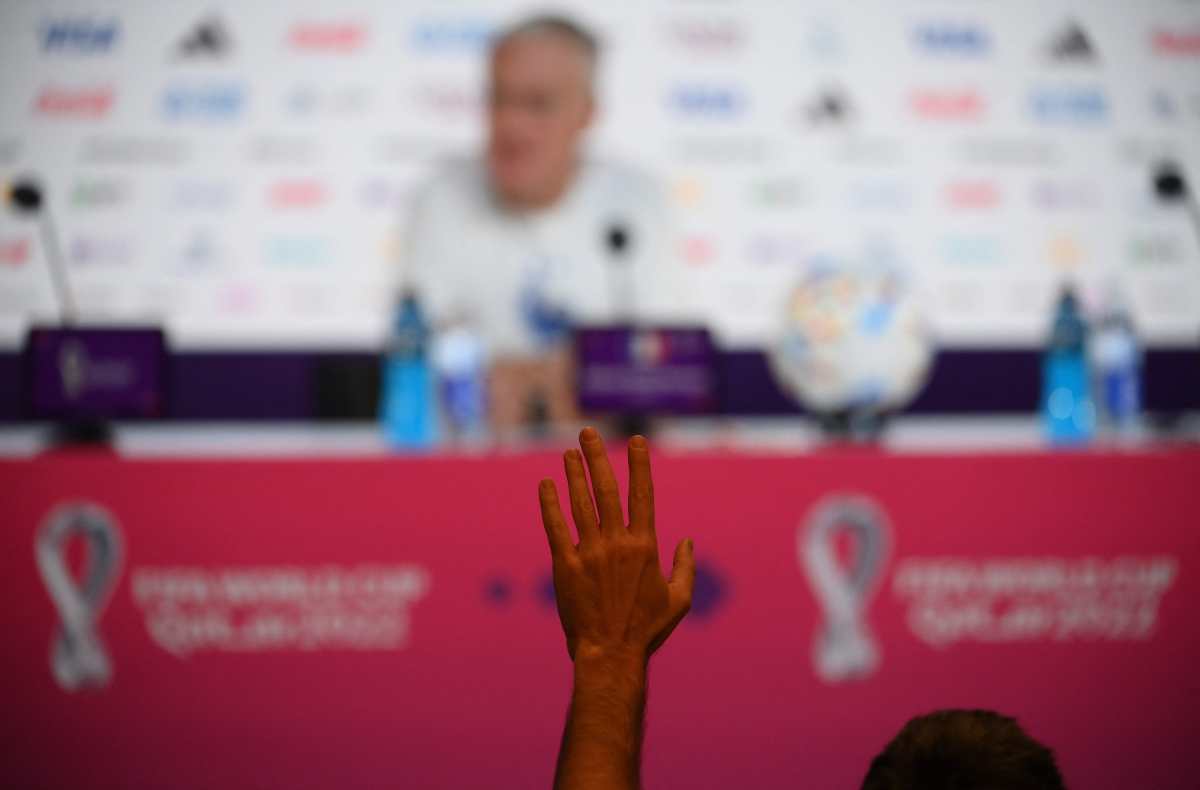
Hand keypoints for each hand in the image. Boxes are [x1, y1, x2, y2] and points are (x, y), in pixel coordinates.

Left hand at [538, 427, 694, 662]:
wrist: (611, 654)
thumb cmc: (647, 630)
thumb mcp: (679, 600)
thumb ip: (684, 567)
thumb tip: (688, 541)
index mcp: (645, 547)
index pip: (642, 495)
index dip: (639, 465)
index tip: (636, 440)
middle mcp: (617, 543)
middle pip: (606, 490)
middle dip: (597, 458)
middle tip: (588, 434)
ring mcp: (589, 553)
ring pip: (580, 504)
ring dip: (574, 476)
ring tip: (569, 453)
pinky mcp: (565, 566)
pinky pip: (556, 528)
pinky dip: (550, 505)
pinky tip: (545, 485)